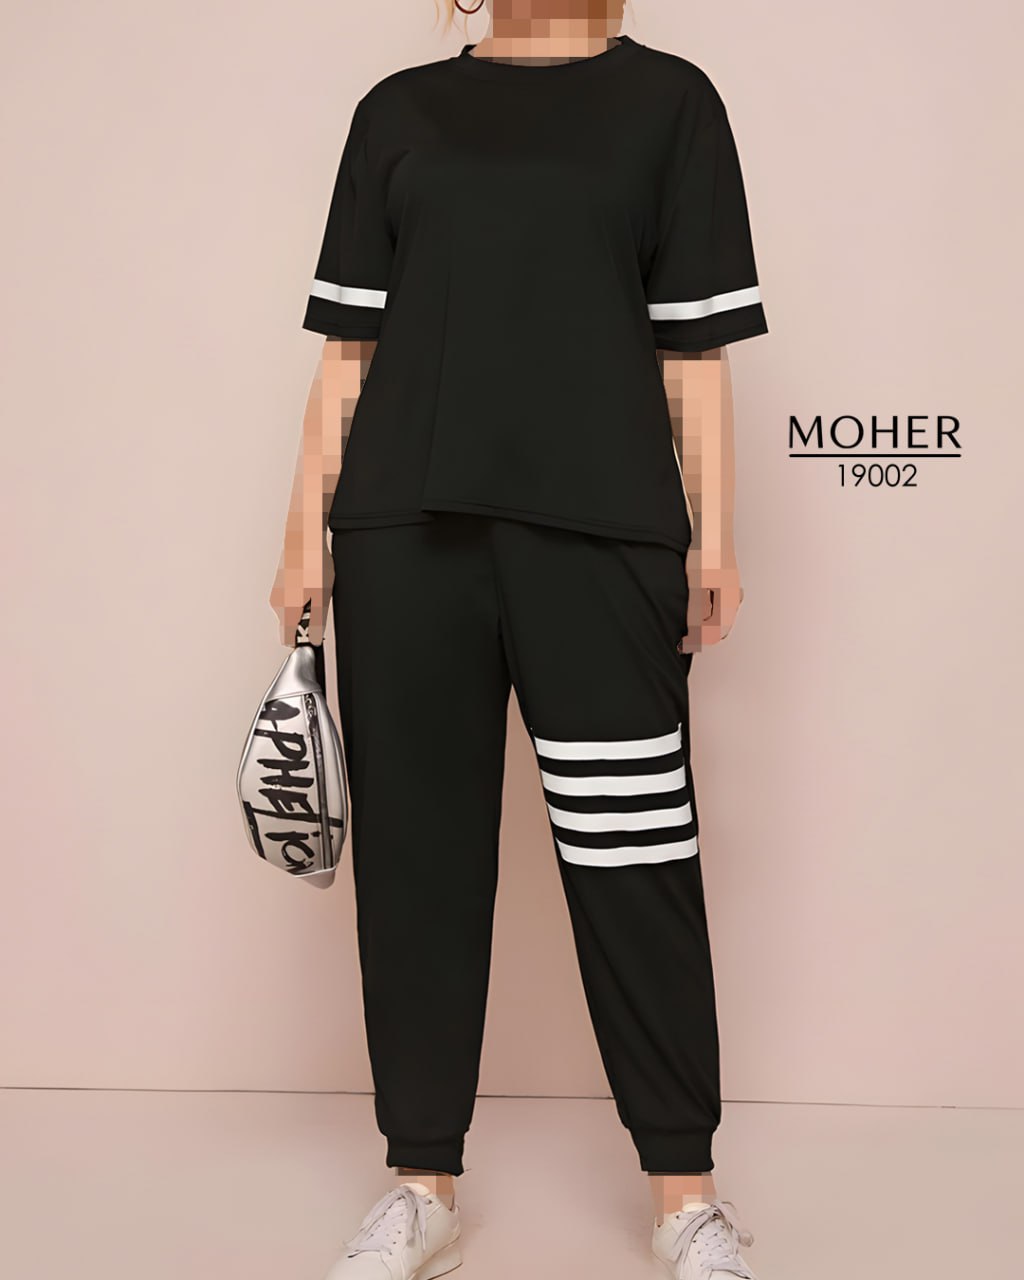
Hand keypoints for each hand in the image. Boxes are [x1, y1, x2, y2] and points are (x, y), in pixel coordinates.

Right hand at [269, 531, 333, 645]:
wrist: (304, 537)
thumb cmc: (313, 563)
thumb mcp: (322, 598)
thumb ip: (316, 623)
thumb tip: (313, 641)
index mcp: (287, 610)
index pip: (287, 640)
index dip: (301, 641)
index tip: (313, 635)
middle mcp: (277, 603)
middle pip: (289, 626)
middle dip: (304, 622)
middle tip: (319, 605)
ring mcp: (276, 592)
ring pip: (290, 611)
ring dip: (303, 607)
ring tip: (316, 589)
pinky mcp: (279, 584)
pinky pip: (289, 599)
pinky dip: (299, 597)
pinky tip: (310, 582)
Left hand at [678, 547, 743, 653]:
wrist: (713, 529)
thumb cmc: (707, 554)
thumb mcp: (696, 586)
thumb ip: (696, 612)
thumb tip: (694, 634)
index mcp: (729, 604)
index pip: (714, 634)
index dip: (697, 642)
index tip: (682, 645)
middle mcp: (733, 599)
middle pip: (720, 628)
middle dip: (702, 636)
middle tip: (683, 638)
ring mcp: (731, 590)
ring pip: (720, 617)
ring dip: (705, 624)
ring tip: (688, 624)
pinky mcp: (726, 581)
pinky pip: (719, 605)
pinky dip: (708, 612)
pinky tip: (697, 606)